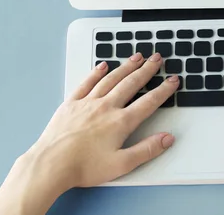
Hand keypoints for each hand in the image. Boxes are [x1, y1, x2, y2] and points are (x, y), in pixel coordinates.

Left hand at [0, 52, 177, 214]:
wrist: (51, 165)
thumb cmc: (83, 167)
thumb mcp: (121, 165)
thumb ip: (146, 149)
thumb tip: (167, 138)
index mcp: (120, 122)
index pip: (148, 102)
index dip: (163, 90)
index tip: (172, 80)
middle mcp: (106, 107)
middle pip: (131, 83)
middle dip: (147, 70)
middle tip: (157, 59)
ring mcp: (88, 102)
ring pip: (111, 79)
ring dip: (126, 66)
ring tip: (137, 57)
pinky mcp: (71, 103)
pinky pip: (87, 83)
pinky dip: (96, 73)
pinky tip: (103, 66)